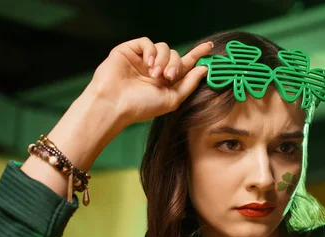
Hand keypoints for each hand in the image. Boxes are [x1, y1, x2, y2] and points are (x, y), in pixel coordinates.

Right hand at [89, 37, 212, 127]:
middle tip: (169, 76)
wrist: (115, 104)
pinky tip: (148, 64)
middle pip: (175, 56)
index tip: (210, 47)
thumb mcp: (172, 99)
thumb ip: (189, 84)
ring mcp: (142, 59)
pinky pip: (147, 42)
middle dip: (176, 64)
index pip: (184, 64)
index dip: (197, 55)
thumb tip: (204, 69)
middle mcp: (155, 69)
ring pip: (163, 48)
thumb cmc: (141, 106)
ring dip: (164, 60)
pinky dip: (151, 52)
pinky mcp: (130, 50)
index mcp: (165, 81)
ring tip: (155, 74)